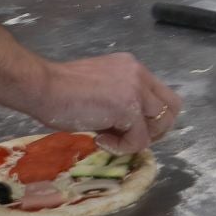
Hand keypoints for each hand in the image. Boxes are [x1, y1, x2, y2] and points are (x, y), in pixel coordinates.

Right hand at [34, 52, 182, 153]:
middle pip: (172, 108)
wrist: (43, 87)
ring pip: (160, 125)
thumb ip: (120, 102)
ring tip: (108, 138)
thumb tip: (128, 128)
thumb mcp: (100, 90)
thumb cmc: (60, 90)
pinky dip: (122, 147)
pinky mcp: (129, 108)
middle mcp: (139, 73)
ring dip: (137, 139)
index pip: (161, 95)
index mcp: (132, 68)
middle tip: (128, 138)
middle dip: (155, 130)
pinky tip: (99, 139)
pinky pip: (139, 139)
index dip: (152, 118)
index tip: (130, 129)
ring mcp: (136, 89)